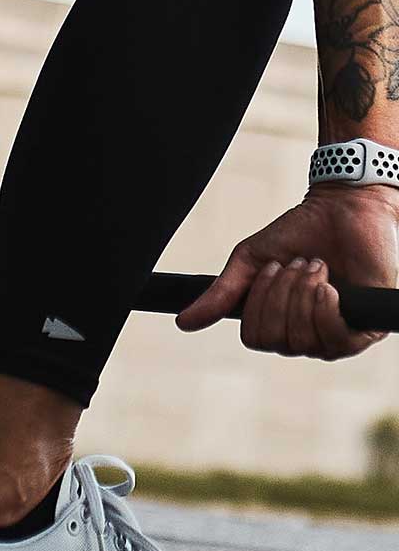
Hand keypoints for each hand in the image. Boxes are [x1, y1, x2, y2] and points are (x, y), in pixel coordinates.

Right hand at [175, 184, 398, 358]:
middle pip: (278, 341)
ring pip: (304, 340)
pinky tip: (328, 285)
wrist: (343, 209)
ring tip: (317, 266)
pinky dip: (323, 307)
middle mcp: (311, 336)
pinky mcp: (369, 328)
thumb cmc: (299, 234)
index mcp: (282, 324)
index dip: (259, 302)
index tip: (274, 267)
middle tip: (298, 264)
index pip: (256, 338)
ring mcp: (341, 335)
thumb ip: (221, 294)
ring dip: (302, 294)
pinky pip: (337, 339)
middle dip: (281, 295)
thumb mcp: (250, 262)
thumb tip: (182, 322)